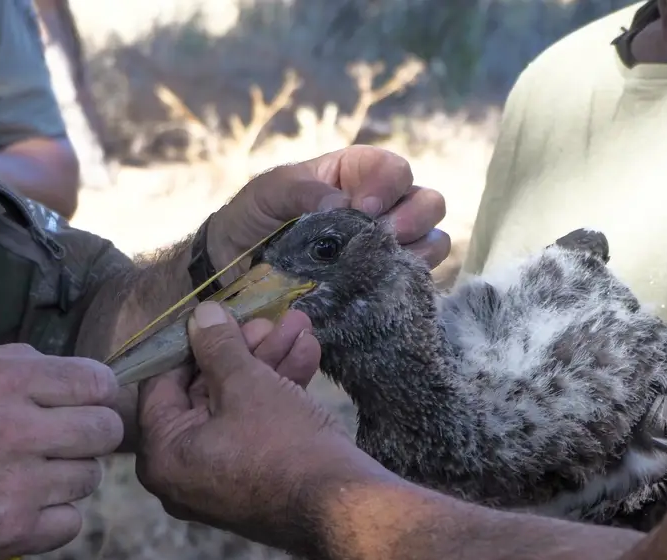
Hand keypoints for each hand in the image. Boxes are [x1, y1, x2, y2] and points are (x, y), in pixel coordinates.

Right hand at [0, 344, 122, 559]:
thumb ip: (16, 362)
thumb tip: (73, 371)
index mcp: (2, 383)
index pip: (96, 381)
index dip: (98, 389)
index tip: (89, 397)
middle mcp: (14, 432)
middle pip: (105, 430)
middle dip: (93, 430)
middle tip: (68, 435)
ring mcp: (14, 488)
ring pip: (90, 477)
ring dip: (70, 473)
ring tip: (35, 469)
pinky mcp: (9, 532)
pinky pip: (71, 522)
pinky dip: (55, 514)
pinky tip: (28, 502)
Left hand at [136, 303, 392, 557]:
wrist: (342, 504)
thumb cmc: (281, 443)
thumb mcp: (246, 383)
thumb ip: (218, 346)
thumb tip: (202, 315)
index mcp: (165, 454)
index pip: (163, 384)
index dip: (190, 342)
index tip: (214, 314)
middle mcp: (186, 471)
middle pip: (208, 392)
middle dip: (245, 349)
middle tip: (267, 318)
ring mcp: (224, 477)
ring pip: (240, 405)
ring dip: (270, 363)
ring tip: (299, 325)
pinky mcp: (258, 478)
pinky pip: (258, 426)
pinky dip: (280, 391)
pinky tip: (308, 353)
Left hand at [209, 145, 450, 276]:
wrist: (233, 272)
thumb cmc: (250, 221)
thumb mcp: (266, 193)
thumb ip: (299, 189)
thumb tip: (341, 203)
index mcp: (354, 174)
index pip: (393, 169)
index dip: (389, 185)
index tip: (364, 208)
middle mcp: (379, 207)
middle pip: (427, 202)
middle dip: (413, 217)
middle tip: (385, 236)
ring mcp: (385, 247)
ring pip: (433, 240)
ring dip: (419, 249)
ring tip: (386, 262)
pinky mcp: (383, 282)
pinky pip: (417, 279)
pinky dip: (410, 280)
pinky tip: (384, 284)